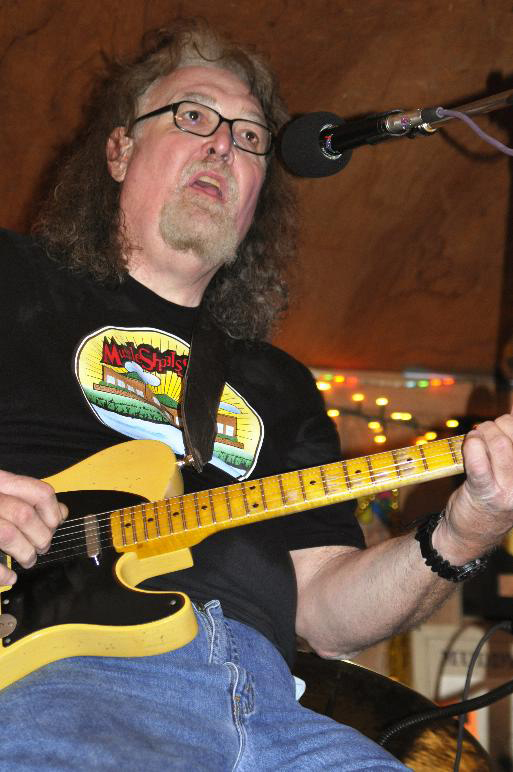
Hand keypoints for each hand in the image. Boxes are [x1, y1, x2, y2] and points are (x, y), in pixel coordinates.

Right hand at [0, 470, 67, 584]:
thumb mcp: (1, 492)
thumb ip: (28, 499)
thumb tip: (60, 512)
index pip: (38, 491)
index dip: (52, 512)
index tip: (53, 525)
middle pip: (25, 515)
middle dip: (41, 537)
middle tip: (41, 548)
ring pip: (8, 534)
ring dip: (25, 553)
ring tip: (27, 560)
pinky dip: (1, 573)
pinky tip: (8, 577)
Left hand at [437, 414, 512, 562]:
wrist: (471, 534)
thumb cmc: (492, 497)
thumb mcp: (509, 476)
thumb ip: (509, 449)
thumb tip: (510, 414)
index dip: (511, 422)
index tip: (505, 422)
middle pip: (512, 436)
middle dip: (495, 426)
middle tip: (484, 431)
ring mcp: (509, 490)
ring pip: (500, 444)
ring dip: (482, 433)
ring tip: (476, 438)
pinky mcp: (485, 492)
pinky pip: (479, 462)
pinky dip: (473, 446)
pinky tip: (471, 443)